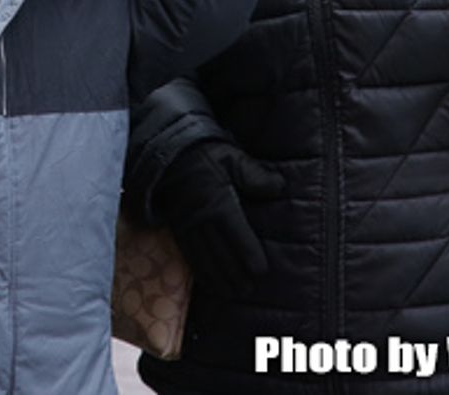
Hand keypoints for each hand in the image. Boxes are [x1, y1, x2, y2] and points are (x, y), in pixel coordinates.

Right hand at [153, 140, 284, 290]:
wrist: (168, 156)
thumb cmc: (205, 154)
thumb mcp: (232, 157)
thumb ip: (255, 174)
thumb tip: (279, 186)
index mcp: (220, 203)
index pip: (238, 236)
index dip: (249, 255)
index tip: (261, 271)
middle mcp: (203, 220)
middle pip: (223, 254)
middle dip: (236, 274)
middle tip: (249, 290)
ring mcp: (189, 227)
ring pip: (206, 260)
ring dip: (220, 279)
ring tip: (233, 293)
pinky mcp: (178, 230)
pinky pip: (190, 256)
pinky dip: (201, 273)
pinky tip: (209, 282)